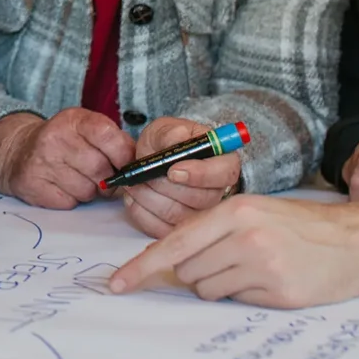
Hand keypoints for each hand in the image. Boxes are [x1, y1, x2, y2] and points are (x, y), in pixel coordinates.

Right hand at [0, 109, 134, 209]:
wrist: (18, 150)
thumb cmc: (64, 142)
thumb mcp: (87, 129)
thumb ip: (115, 141)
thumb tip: (139, 166)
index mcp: (73, 120)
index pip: (108, 136)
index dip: (123, 155)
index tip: (124, 163)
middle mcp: (55, 138)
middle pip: (100, 169)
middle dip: (107, 179)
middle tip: (101, 175)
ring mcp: (42, 162)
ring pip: (86, 190)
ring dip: (89, 191)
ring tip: (78, 178)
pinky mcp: (33, 184)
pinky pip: (69, 202)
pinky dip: (72, 199)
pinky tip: (63, 186)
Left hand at [109, 195, 358, 308]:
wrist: (357, 242)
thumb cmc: (297, 226)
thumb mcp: (252, 212)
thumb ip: (210, 230)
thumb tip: (167, 259)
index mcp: (233, 211)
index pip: (173, 244)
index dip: (140, 267)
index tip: (115, 285)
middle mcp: (245, 237)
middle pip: (187, 270)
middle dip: (199, 270)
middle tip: (231, 259)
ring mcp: (263, 267)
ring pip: (207, 289)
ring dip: (220, 284)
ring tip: (253, 268)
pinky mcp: (279, 294)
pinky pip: (236, 301)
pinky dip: (245, 295)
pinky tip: (271, 280)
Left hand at [121, 117, 242, 238]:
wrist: (155, 158)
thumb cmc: (167, 143)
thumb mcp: (167, 129)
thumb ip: (172, 133)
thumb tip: (177, 140)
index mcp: (224, 163)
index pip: (222, 174)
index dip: (198, 174)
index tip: (171, 170)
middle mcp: (219, 192)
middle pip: (200, 200)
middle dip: (164, 187)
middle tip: (143, 174)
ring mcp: (202, 215)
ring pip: (177, 216)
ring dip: (149, 198)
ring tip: (135, 183)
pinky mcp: (181, 229)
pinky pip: (160, 229)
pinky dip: (141, 212)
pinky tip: (134, 197)